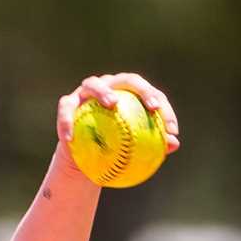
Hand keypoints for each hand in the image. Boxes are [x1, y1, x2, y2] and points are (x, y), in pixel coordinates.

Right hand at [55, 73, 180, 158]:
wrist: (85, 161)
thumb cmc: (114, 155)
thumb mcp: (134, 154)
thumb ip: (153, 145)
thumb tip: (174, 143)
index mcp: (127, 96)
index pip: (149, 94)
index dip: (163, 106)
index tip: (171, 128)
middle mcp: (109, 88)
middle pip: (126, 80)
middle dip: (142, 89)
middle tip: (152, 107)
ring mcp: (87, 94)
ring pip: (93, 84)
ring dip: (102, 91)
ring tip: (111, 104)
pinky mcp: (69, 105)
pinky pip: (67, 110)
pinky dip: (68, 122)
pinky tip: (71, 138)